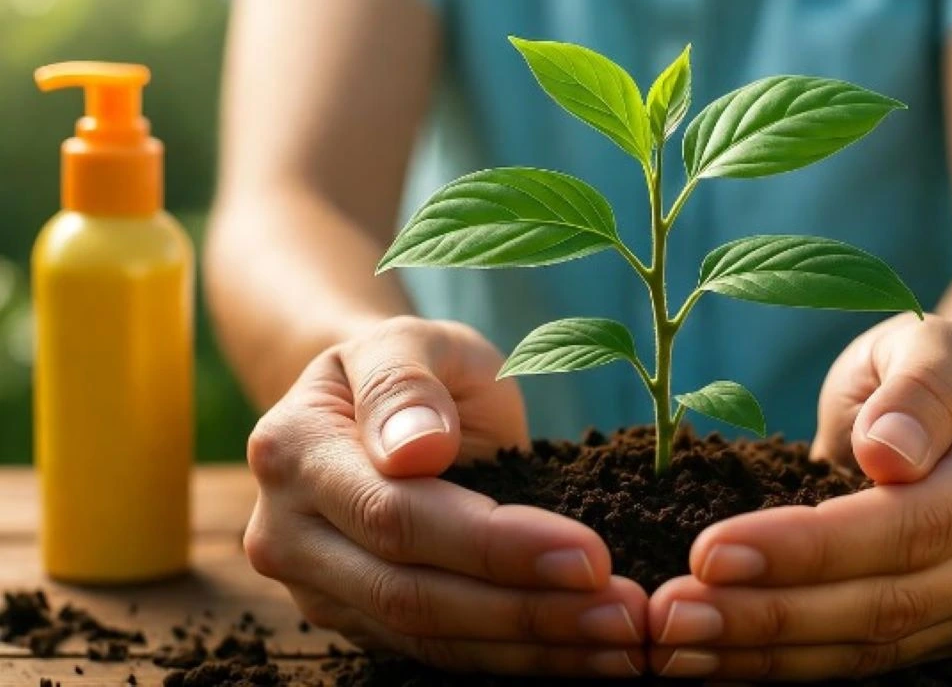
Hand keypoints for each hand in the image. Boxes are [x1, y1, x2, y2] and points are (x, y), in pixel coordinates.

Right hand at [242, 316, 646, 676]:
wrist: (381, 402)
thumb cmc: (413, 364)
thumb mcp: (415, 338)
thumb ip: (406, 381)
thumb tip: (417, 451)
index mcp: (294, 451)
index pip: (399, 515)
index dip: (496, 544)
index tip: (589, 554)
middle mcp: (287, 532)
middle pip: (411, 593)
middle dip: (527, 609)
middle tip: (623, 614)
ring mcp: (316, 587)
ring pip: (426, 638)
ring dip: (531, 647)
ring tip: (620, 642)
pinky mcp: (357, 622)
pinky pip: (438, 653)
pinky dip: (515, 658)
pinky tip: (585, 656)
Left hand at [646, 314, 951, 679]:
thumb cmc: (927, 365)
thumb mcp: (926, 339)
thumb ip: (918, 387)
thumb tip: (890, 454)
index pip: (911, 525)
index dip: (809, 548)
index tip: (711, 551)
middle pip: (889, 603)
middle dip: (770, 614)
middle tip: (671, 614)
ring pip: (871, 646)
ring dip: (764, 653)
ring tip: (676, 645)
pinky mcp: (950, 630)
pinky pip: (864, 659)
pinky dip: (784, 663)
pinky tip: (715, 660)